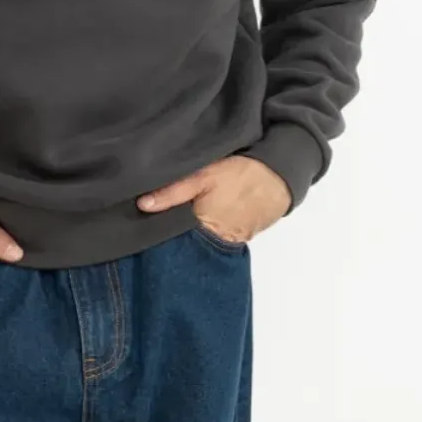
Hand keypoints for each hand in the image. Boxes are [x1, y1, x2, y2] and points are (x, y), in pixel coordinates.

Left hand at [136, 154, 291, 244]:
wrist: (280, 179)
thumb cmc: (240, 176)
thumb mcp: (204, 176)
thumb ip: (173, 192)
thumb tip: (142, 205)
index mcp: (202, 229)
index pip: (171, 240)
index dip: (157, 234)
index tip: (141, 228)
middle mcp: (215, 245)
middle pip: (185, 246)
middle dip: (172, 237)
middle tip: (155, 225)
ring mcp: (229, 245)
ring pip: (200, 244)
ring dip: (190, 237)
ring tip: (176, 223)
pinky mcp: (239, 240)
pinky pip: (216, 242)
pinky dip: (208, 235)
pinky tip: (201, 224)